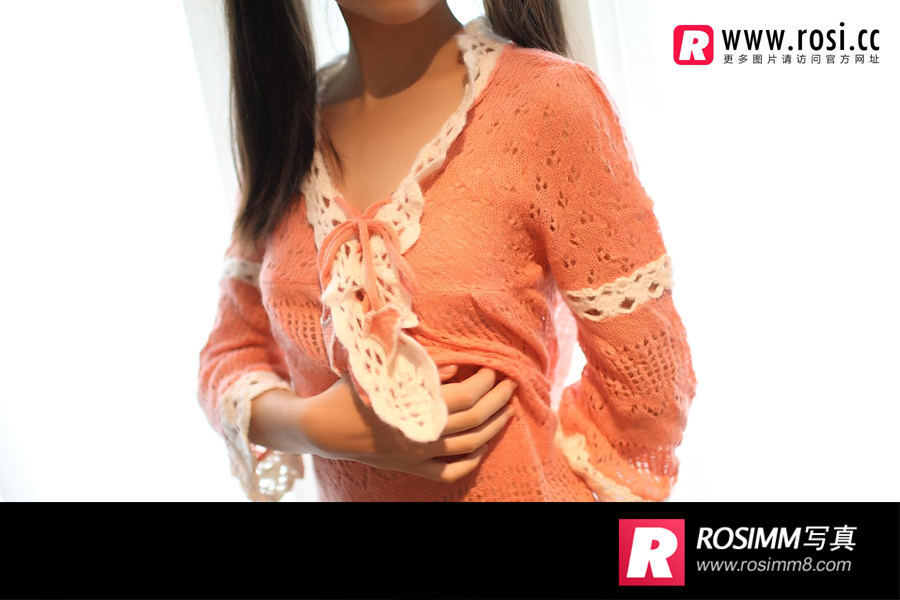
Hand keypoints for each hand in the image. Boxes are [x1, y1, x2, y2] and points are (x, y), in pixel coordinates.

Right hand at [299, 365, 516, 482]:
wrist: (323, 427)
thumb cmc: (352, 391)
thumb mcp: (383, 372)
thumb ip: (422, 369)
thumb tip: (457, 364)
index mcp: (416, 408)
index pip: (465, 396)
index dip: (485, 381)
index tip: (493, 366)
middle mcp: (422, 435)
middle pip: (474, 420)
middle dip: (498, 400)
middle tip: (511, 384)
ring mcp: (418, 455)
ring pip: (469, 446)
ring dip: (493, 427)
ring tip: (505, 409)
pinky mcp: (412, 467)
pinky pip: (450, 472)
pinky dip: (471, 462)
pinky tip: (481, 447)